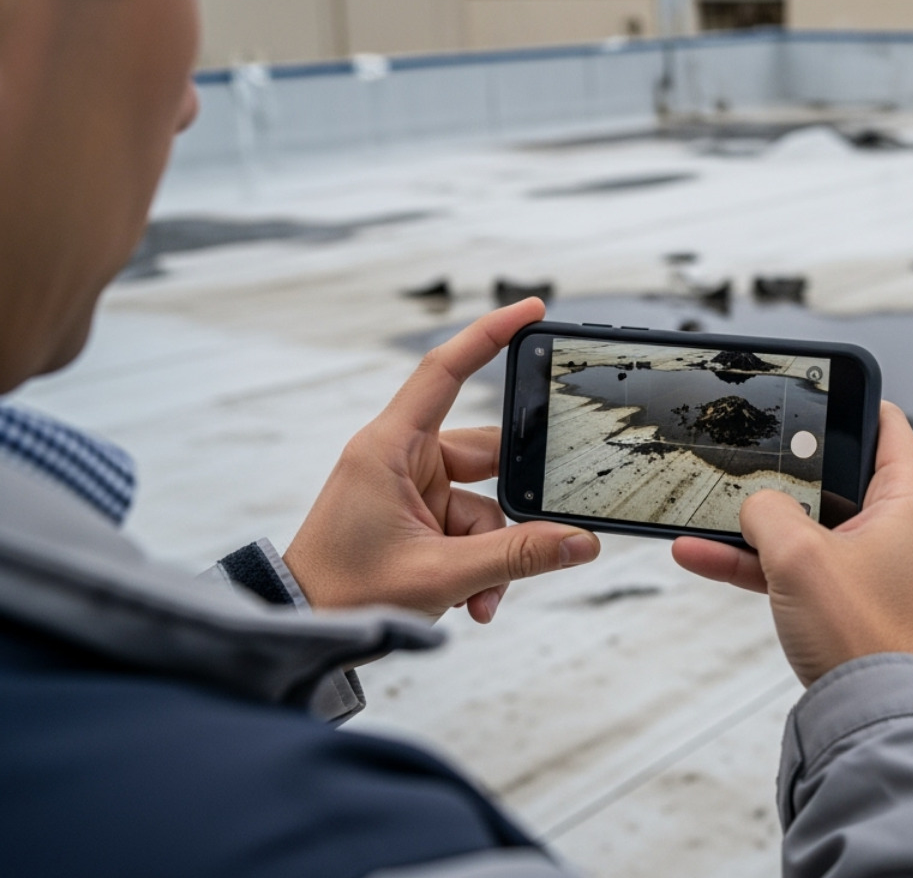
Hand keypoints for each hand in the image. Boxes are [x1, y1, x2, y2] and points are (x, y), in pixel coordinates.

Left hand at [283, 299, 599, 621]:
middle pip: (488, 456)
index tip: (532, 311)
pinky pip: (470, 530)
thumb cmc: (343, 592)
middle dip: (512, 512)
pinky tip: (472, 601)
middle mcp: (401, 458)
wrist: (304, 630)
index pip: (445, 371)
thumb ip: (518, 557)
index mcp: (390, 448)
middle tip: (536, 536)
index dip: (489, 334)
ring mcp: (411, 488)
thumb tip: (579, 542)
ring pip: (485, 505)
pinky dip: (479, 565)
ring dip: (493, 553)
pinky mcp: (418, 517)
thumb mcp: (441, 575)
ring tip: (481, 595)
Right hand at [673, 402, 912, 686]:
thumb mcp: (798, 556)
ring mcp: (875, 564)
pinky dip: (758, 560)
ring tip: (705, 507)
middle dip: (783, 468)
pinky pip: (798, 565)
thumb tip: (756, 506)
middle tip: (745, 451)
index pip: (884, 423)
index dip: (843, 401)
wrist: (872, 719)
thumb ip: (768, 512)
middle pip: (836, 473)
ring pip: (808, 523)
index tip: (805, 389)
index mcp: (912, 499)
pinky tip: (700, 553)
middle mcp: (901, 526)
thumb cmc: (861, 636)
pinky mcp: (851, 599)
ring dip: (757, 520)